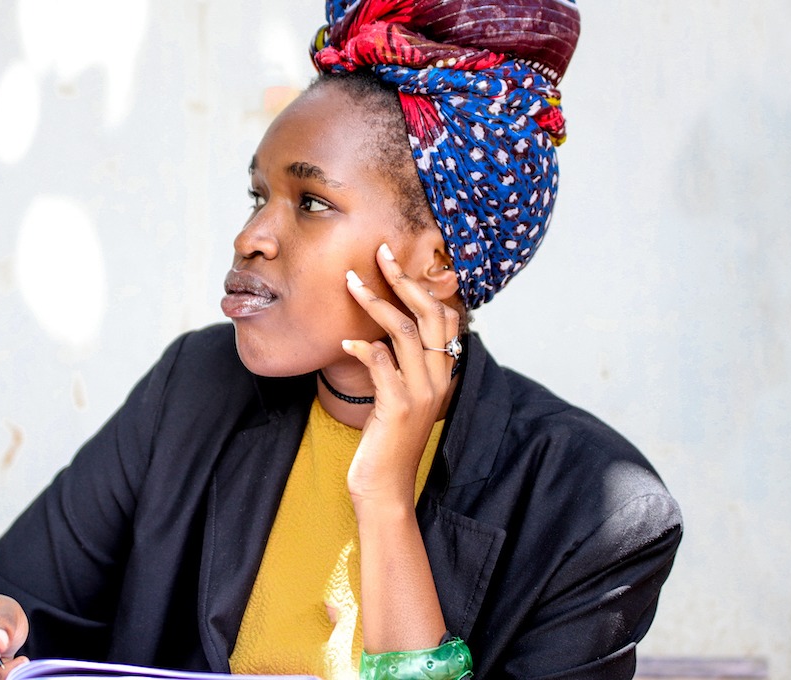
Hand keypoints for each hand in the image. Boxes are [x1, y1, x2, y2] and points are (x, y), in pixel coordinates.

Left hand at [341, 242, 460, 507]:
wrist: (385, 490)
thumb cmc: (386, 444)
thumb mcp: (399, 400)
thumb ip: (398, 369)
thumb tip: (380, 337)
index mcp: (442, 375)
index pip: (445, 317)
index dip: (422, 286)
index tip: (394, 263)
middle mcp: (438, 380)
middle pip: (429, 314)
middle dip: (403, 279)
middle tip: (379, 253)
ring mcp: (421, 393)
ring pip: (404, 331)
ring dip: (375, 302)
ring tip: (350, 283)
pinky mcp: (398, 406)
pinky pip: (381, 361)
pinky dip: (362, 345)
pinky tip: (345, 341)